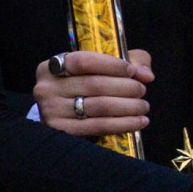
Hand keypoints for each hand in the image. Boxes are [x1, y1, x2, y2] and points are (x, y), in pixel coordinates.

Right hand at [36, 49, 151, 137]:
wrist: (63, 113)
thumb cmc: (84, 85)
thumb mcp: (100, 66)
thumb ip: (128, 61)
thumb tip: (146, 74)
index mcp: (51, 67)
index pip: (83, 61)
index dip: (112, 65)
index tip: (132, 71)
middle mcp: (46, 88)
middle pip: (94, 85)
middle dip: (126, 87)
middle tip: (141, 90)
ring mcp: (51, 111)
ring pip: (99, 106)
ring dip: (129, 106)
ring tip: (143, 106)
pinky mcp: (61, 131)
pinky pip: (98, 126)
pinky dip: (124, 124)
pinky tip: (139, 122)